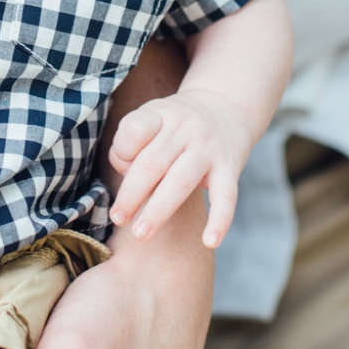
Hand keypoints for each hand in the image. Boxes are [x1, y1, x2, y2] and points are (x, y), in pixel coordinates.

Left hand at [108, 88, 249, 247]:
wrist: (227, 106)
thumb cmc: (175, 124)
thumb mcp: (152, 118)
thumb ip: (133, 145)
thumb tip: (128, 184)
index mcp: (159, 115)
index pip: (134, 130)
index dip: (121, 151)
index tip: (120, 165)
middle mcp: (184, 129)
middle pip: (152, 163)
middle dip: (131, 194)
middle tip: (117, 219)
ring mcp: (208, 148)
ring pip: (180, 181)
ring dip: (159, 211)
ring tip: (141, 234)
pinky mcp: (230, 166)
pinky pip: (226, 195)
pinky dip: (220, 220)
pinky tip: (210, 241)